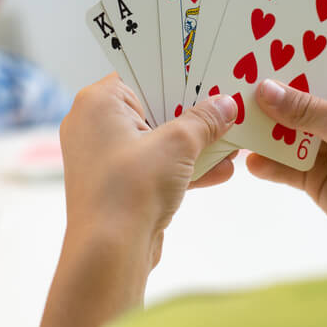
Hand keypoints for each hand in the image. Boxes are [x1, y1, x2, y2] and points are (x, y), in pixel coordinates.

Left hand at [59, 73, 237, 263]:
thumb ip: (204, 120)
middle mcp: (94, 125)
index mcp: (97, 102)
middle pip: (153, 106)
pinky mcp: (118, 184)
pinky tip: (221, 170)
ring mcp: (105, 157)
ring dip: (194, 142)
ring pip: (157, 139)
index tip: (210, 72)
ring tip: (232, 138)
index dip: (178, 74)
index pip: (141, 73)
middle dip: (193, 112)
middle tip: (227, 103)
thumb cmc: (130, 188)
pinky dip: (183, 167)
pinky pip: (154, 165)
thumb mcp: (178, 145)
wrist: (109, 254)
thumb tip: (226, 104)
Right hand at [249, 63, 326, 246]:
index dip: (286, 61)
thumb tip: (265, 89)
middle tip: (229, 88)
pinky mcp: (315, 177)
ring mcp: (326, 146)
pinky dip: (267, 164)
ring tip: (231, 124)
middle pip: (293, 99)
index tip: (251, 54)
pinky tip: (249, 161)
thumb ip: (306, 108)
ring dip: (260, 131)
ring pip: (283, 133)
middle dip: (265, 98)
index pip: (315, 66)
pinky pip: (283, 166)